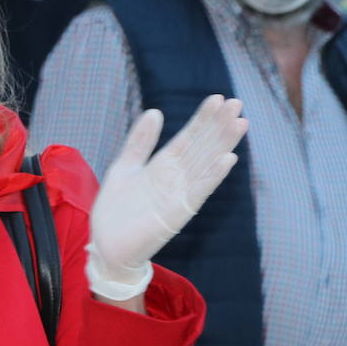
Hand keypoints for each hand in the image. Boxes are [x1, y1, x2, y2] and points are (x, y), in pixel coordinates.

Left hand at [88, 96, 247, 297]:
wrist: (107, 247)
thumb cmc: (116, 210)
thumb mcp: (124, 167)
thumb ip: (139, 142)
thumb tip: (155, 111)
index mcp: (162, 166)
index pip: (188, 138)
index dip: (202, 119)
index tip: (218, 98)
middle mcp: (176, 178)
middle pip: (202, 147)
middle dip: (219, 126)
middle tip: (237, 102)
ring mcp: (179, 195)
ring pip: (205, 164)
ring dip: (223, 144)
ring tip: (240, 122)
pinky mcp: (177, 213)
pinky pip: (198, 191)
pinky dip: (213, 176)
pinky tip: (228, 158)